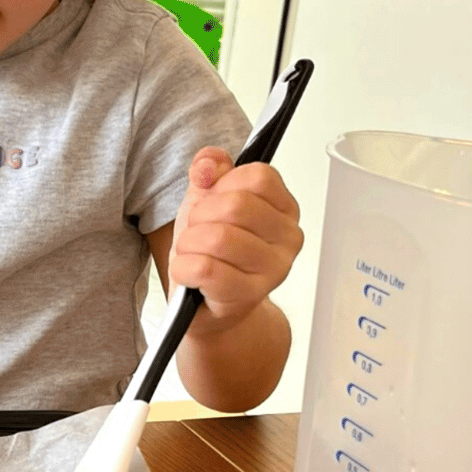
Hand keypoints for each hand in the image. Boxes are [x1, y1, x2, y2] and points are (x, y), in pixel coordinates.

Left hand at [167, 146, 302, 331]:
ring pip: (218, 238)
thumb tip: (207, 165)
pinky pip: (206, 269)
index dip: (223, 184)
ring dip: (189, 244)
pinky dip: (184, 268)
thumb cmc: (211, 252)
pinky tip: (188, 273)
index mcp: (283, 208)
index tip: (212, 200)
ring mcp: (273, 269)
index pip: (259, 177)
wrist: (207, 305)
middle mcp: (287, 238)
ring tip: (190, 253)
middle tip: (195, 231)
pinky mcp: (249, 295)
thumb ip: (208, 171)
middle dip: (200, 216)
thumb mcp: (206, 201)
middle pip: (236, 205)